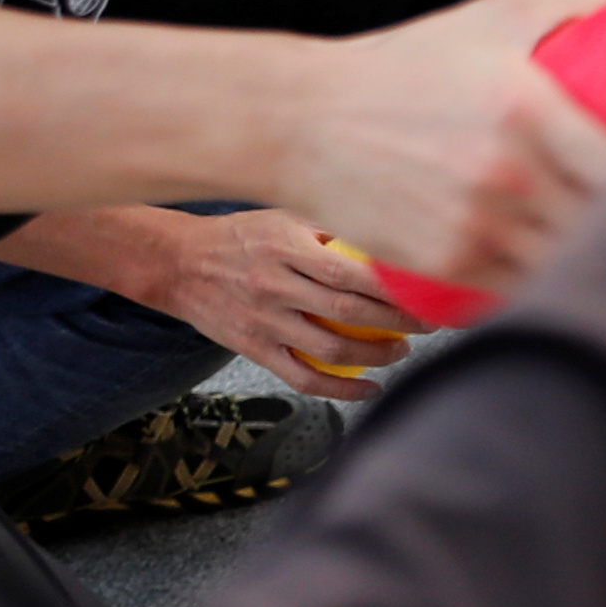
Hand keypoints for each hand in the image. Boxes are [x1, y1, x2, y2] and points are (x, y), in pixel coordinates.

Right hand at [115, 207, 415, 396]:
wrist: (177, 263)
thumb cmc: (241, 236)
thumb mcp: (283, 217)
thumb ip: (330, 227)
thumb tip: (391, 235)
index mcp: (286, 249)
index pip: (351, 272)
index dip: (395, 288)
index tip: (428, 293)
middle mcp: (274, 286)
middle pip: (348, 312)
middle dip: (398, 323)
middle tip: (429, 324)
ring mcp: (263, 322)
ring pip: (330, 349)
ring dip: (376, 356)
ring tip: (403, 351)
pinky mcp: (254, 349)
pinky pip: (303, 378)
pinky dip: (342, 389)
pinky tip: (370, 388)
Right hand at [276, 0, 605, 288]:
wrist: (300, 120)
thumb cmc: (399, 68)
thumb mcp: (482, 18)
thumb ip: (562, 6)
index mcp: (530, 112)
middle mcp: (509, 175)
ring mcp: (479, 225)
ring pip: (574, 261)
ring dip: (601, 256)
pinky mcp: (451, 261)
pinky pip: (527, 285)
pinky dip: (552, 279)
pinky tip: (569, 266)